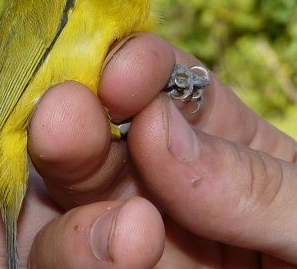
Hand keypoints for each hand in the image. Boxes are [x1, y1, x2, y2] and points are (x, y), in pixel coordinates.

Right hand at [28, 33, 296, 266]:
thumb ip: (254, 181)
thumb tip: (155, 129)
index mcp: (220, 147)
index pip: (166, 85)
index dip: (139, 68)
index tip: (123, 74)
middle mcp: (157, 188)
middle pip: (99, 139)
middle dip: (77, 123)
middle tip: (60, 118)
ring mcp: (123, 242)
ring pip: (70, 210)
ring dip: (76, 208)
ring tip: (131, 230)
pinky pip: (65, 268)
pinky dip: (78, 259)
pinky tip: (120, 253)